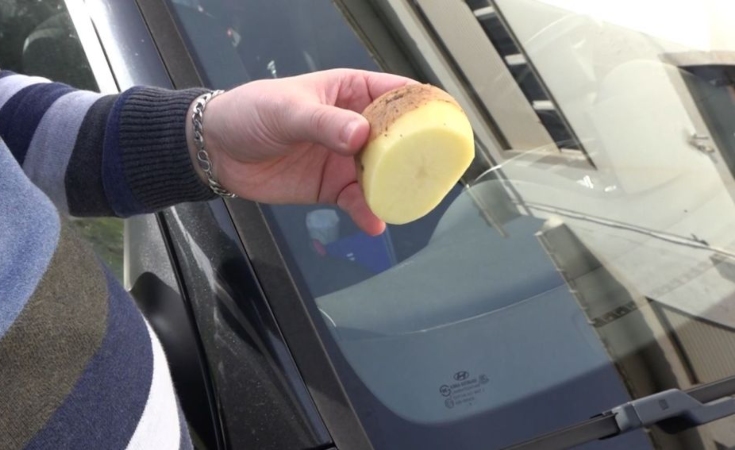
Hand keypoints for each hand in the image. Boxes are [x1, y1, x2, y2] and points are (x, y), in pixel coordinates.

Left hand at [188, 69, 416, 234]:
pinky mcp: (332, 187)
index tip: (447, 123)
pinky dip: (367, 212)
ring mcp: (345, 158)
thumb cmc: (251, 112)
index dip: (424, 106)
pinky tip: (374, 222)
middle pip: (398, 139)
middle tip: (435, 171)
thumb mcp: (287, 110)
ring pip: (382, 174)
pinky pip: (357, 200)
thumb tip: (360, 136)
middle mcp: (355, 125)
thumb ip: (324, 123)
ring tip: (408, 202)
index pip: (396, 94)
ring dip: (395, 188)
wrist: (217, 151)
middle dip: (417, 155)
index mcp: (350, 92)